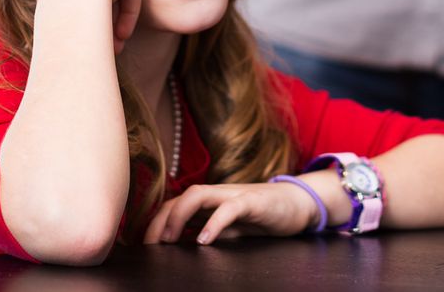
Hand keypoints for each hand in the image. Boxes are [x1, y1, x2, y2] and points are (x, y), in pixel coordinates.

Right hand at [36, 0, 143, 52]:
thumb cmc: (53, 11)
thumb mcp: (45, 8)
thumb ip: (60, 5)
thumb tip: (67, 25)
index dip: (78, 8)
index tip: (80, 30)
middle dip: (99, 15)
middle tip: (100, 40)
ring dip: (114, 18)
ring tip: (114, 45)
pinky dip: (128, 12)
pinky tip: (121, 35)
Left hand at [143, 180, 323, 245]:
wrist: (299, 204)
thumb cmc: (264, 216)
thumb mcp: (232, 228)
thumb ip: (210, 232)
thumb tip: (184, 248)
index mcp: (210, 202)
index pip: (174, 206)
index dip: (156, 223)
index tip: (144, 247)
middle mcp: (218, 194)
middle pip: (179, 198)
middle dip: (159, 221)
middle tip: (149, 246)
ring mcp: (234, 195)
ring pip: (198, 195)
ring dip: (178, 216)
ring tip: (169, 240)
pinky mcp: (253, 201)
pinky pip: (230, 207)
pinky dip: (214, 222)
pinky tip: (204, 240)